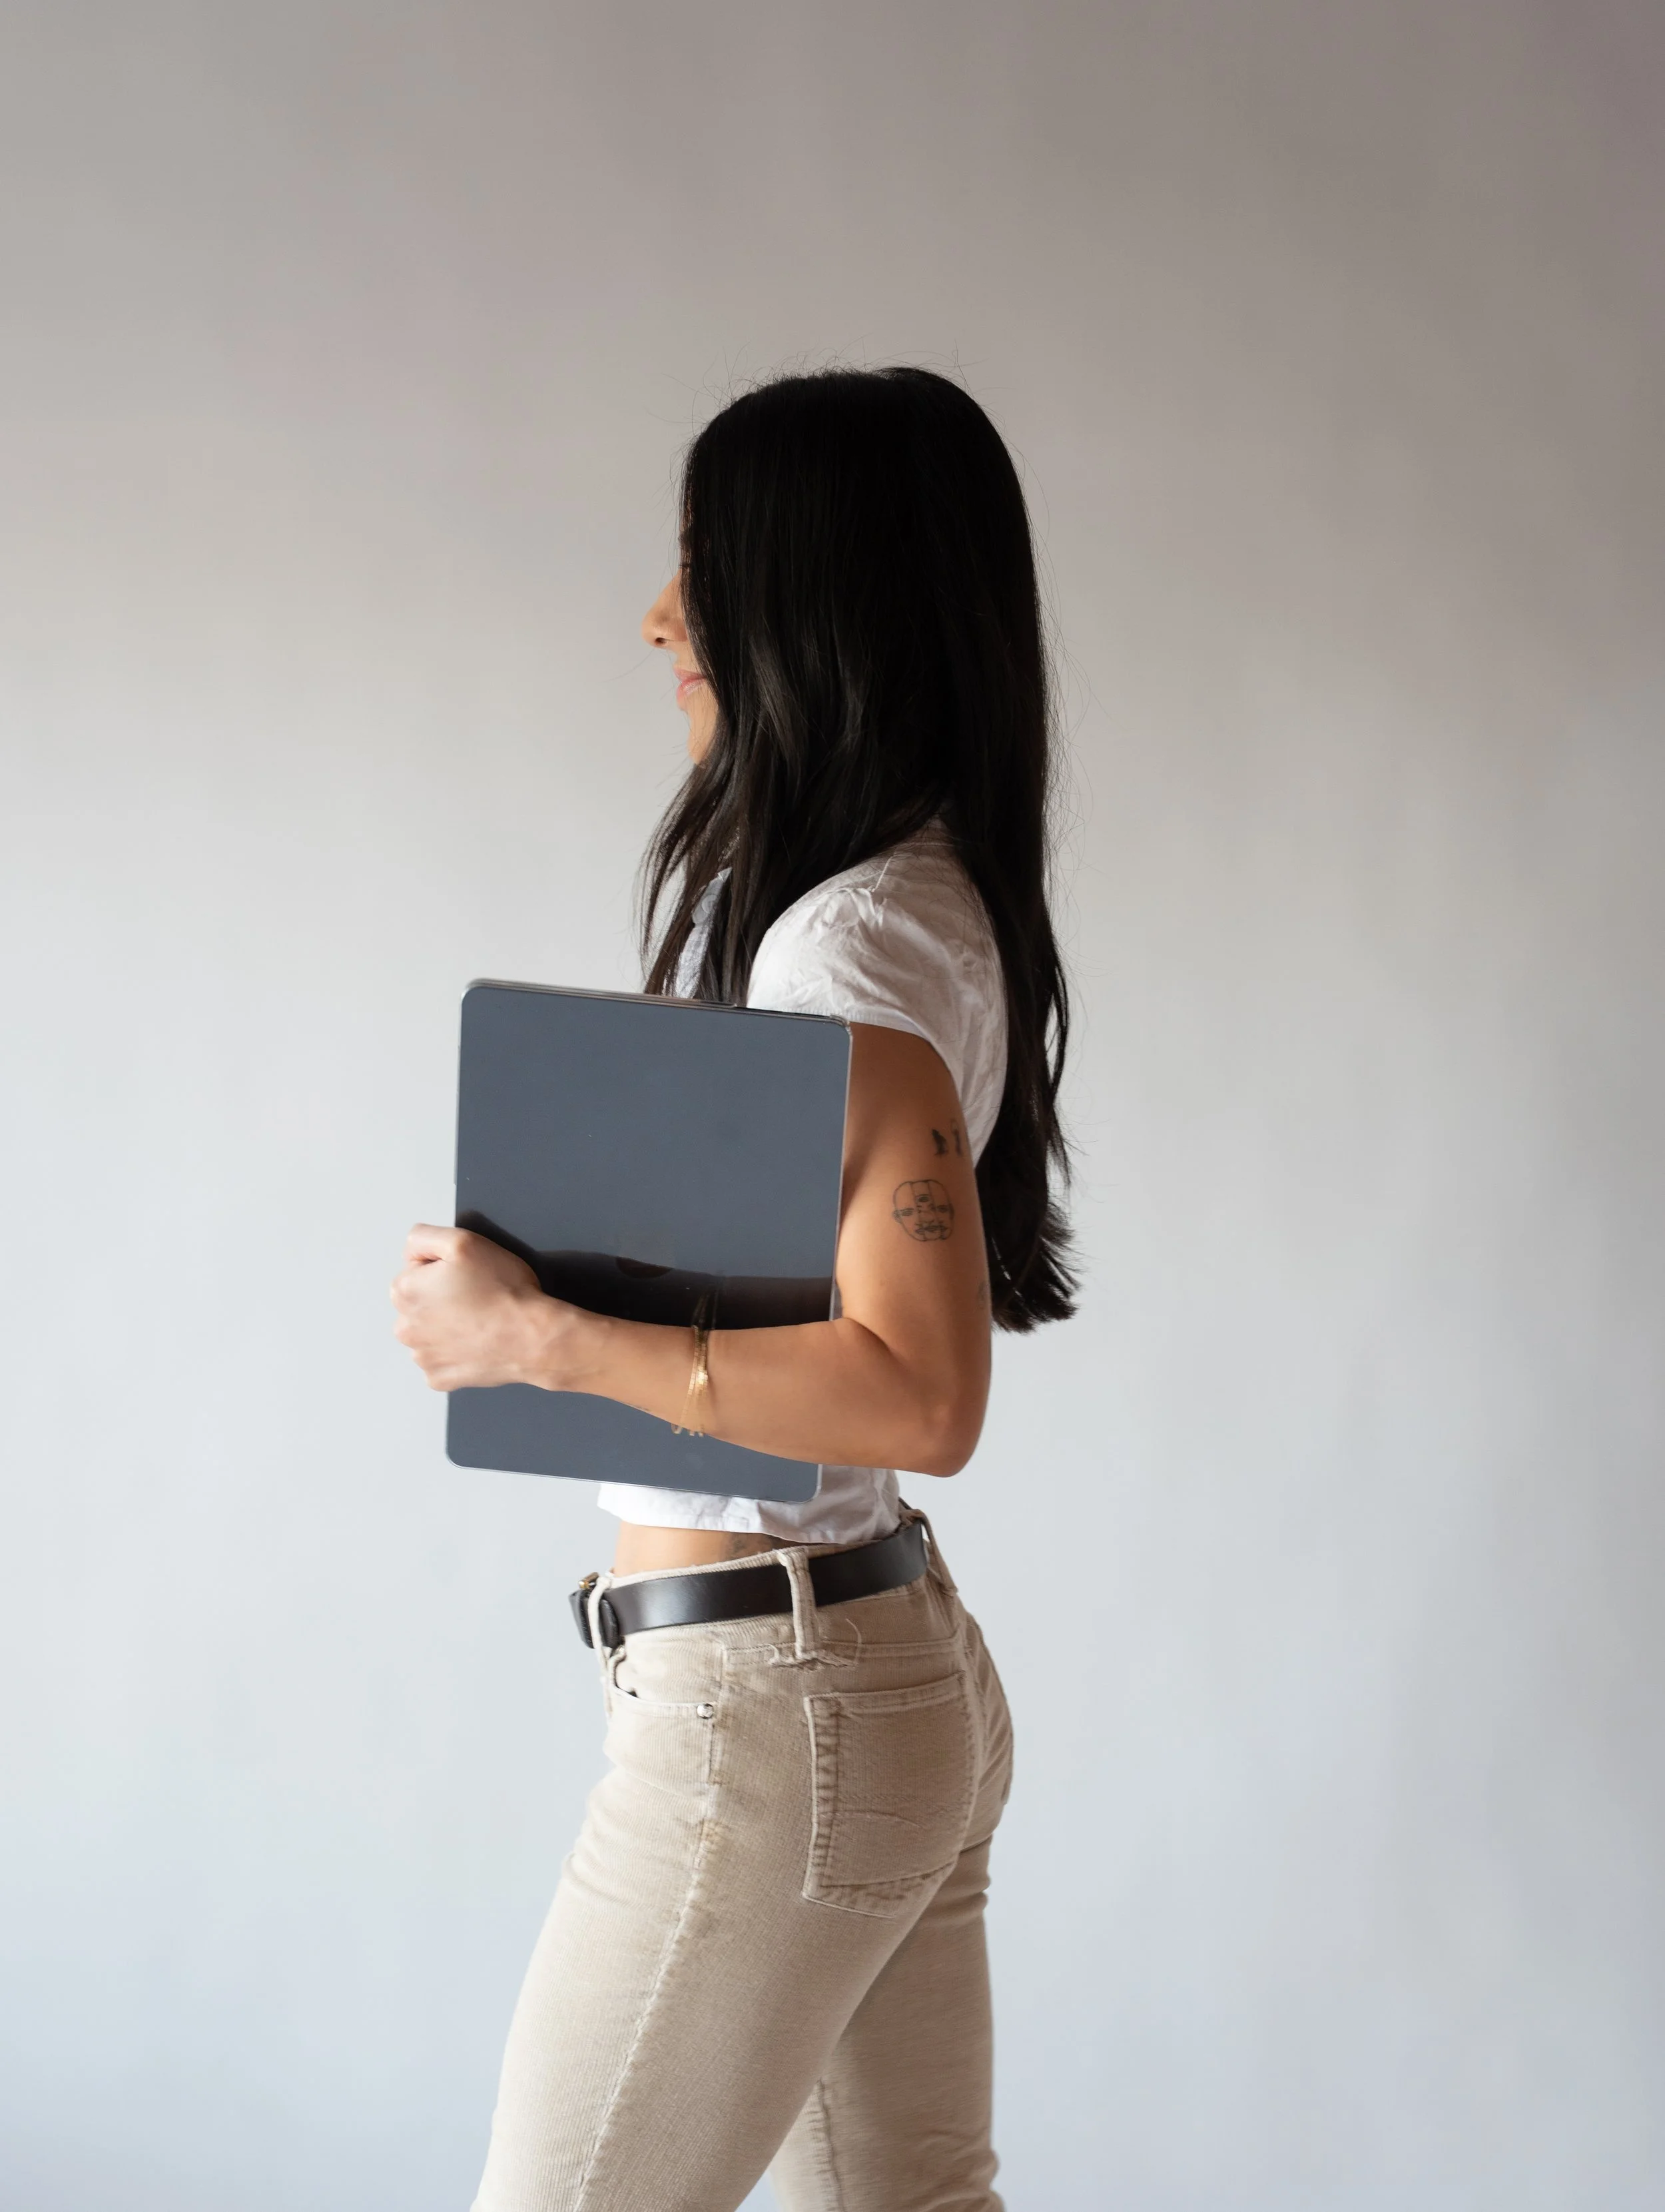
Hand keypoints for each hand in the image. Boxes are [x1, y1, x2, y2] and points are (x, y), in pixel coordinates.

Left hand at [390, 1223, 570, 1391]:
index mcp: (405, 1291)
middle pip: (417, 1302)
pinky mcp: (438, 1378)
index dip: (441, 1267)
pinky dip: (454, 1352)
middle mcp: (405, 1327)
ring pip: (428, 1332)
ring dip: (444, 1326)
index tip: (465, 1274)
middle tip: (474, 1295)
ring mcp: (422, 1357)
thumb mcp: (464, 1241)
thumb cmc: (502, 1290)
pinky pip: (440, 1360)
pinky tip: (476, 1342)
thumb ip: (425, 1236)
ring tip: (477, 1320)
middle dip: (438, 1297)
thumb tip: (411, 1248)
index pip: (414, 1269)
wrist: (531, 1338)